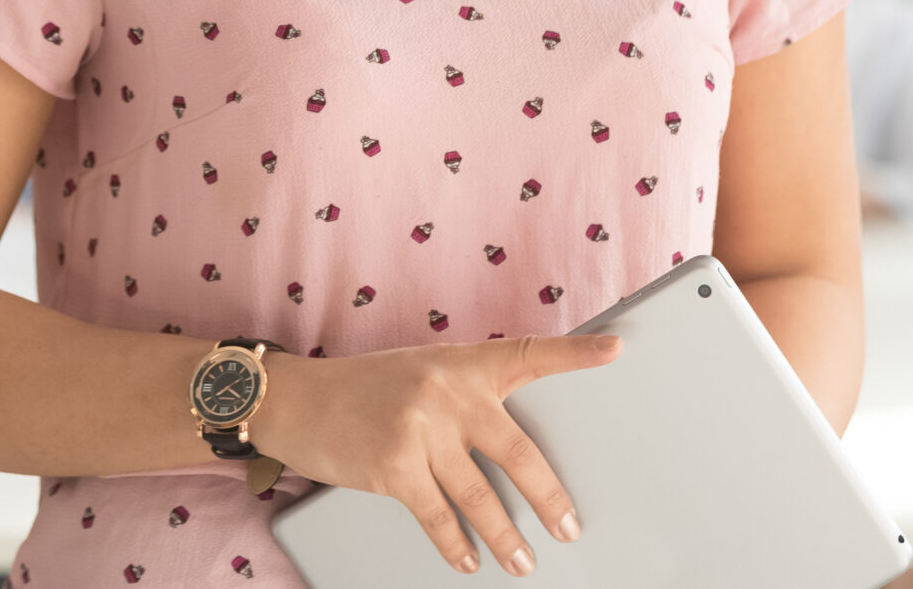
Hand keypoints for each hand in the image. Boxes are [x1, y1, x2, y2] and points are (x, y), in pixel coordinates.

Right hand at [249, 334, 620, 575]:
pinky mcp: (394, 466)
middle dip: (548, 496)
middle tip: (569, 526)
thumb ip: (466, 393)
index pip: (527, 351)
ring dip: (506, 536)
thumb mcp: (422, 370)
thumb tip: (509, 440)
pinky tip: (469, 560)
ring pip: (480, 496)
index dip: (574, 351)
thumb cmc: (364, 387)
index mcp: (461, 361)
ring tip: (524, 562)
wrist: (297, 399)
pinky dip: (457, 545)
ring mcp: (420, 428)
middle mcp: (447, 390)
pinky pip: (439, 517)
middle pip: (517, 450)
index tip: (615, 349)